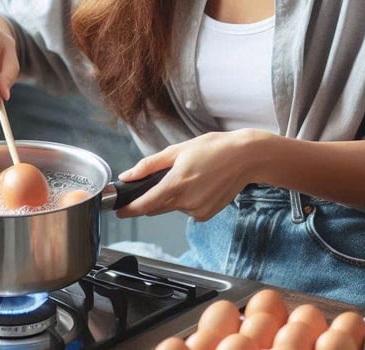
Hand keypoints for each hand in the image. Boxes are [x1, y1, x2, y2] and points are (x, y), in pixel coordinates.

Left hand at [115, 129, 270, 220]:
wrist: (246, 158)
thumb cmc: (214, 149)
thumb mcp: (178, 150)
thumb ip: (149, 165)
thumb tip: (127, 176)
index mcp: (176, 184)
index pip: (144, 204)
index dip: (128, 209)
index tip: (119, 211)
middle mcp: (186, 201)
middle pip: (156, 207)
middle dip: (152, 197)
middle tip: (165, 178)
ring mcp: (197, 210)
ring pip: (172, 208)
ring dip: (172, 197)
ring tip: (190, 176)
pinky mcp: (206, 215)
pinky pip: (187, 210)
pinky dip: (187, 201)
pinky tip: (200, 186)